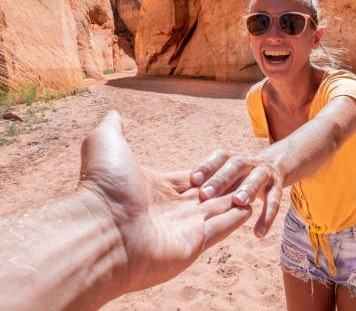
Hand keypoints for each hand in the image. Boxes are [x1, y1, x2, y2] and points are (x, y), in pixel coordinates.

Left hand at [79, 111, 251, 294]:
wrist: (102, 232)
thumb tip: (113, 112)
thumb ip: (114, 127)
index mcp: (156, 188)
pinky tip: (251, 208)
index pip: (188, 178)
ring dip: (234, 199)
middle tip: (242, 175)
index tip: (221, 163)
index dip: (204, 171)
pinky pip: (223, 227)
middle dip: (224, 185)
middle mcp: (170, 209)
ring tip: (253, 190)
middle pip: (206, 194)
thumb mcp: (106, 144)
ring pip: (218, 209)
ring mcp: (183, 228)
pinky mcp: (195, 244)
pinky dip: (237, 218)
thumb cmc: (104, 187)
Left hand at [191, 150, 282, 237]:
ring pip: (257, 179)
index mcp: (231, 158)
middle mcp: (248, 163)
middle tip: (206, 193)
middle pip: (236, 165)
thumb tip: (176, 195)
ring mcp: (264, 174)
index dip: (206, 166)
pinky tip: (258, 234)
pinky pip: (274, 203)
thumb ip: (204, 182)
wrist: (273, 167)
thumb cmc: (236, 177)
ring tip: (239, 202)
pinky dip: (267, 218)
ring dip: (248, 189)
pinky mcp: (277, 189)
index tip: (193, 179)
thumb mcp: (223, 173)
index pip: (219, 158)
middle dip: (222, 178)